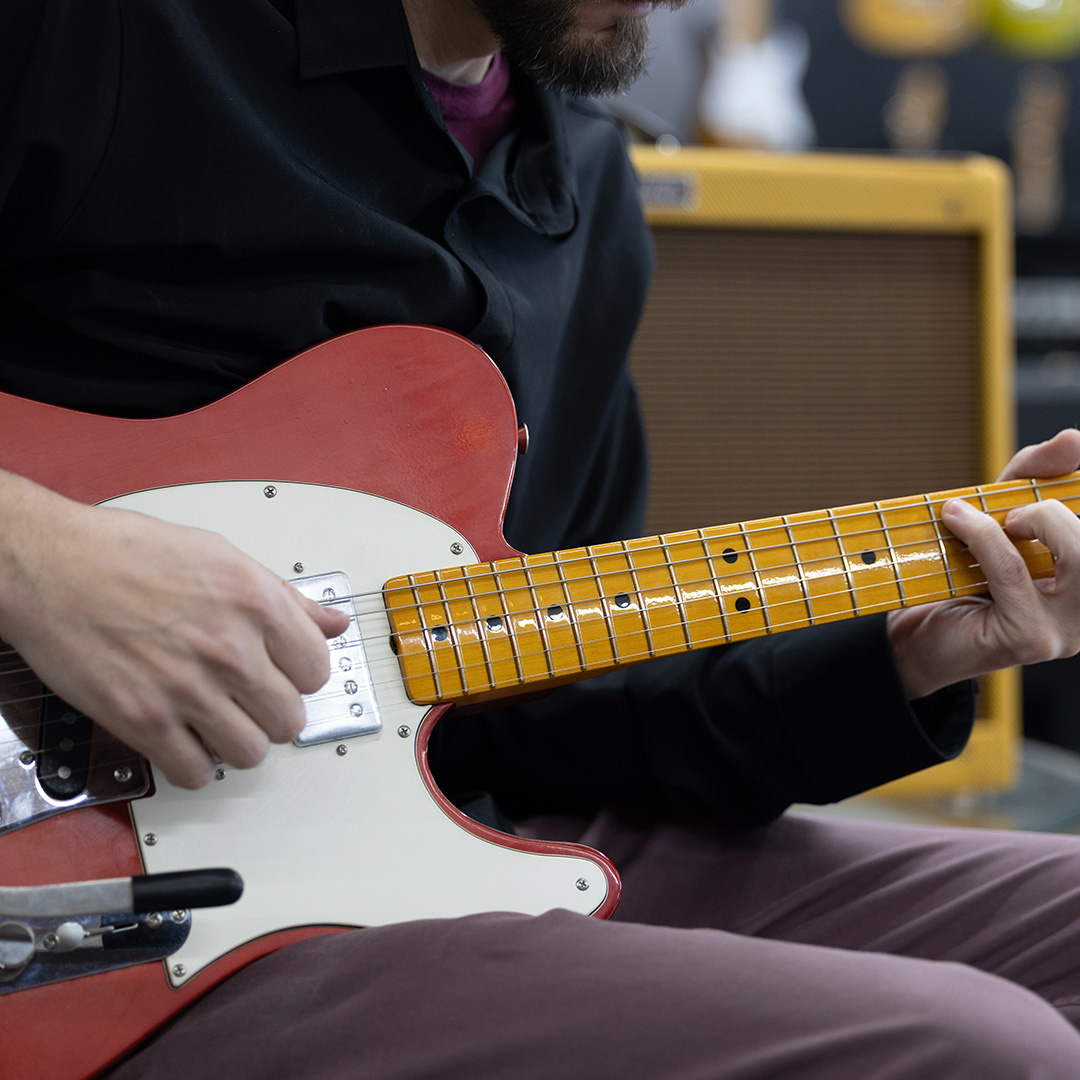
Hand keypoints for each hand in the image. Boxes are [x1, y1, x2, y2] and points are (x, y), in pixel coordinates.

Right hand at [0, 470, 349, 788]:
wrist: (49, 563)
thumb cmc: (125, 552)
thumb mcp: (221, 556)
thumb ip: (284, 597)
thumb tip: (331, 621)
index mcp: (255, 602)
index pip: (318, 669)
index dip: (300, 674)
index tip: (285, 674)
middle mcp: (229, 648)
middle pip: (290, 718)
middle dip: (271, 711)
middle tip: (250, 700)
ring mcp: (188, 688)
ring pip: (251, 752)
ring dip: (238, 742)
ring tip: (220, 722)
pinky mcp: (144, 720)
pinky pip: (195, 772)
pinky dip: (194, 765)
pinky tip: (185, 740)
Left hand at [887, 429, 1079, 698]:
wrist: (910, 634)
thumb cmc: (956, 574)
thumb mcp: (996, 514)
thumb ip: (1032, 476)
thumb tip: (1073, 438)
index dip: (1079, 483)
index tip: (1072, 453)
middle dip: (1059, 511)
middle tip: (1013, 513)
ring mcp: (1067, 629)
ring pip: (1077, 557)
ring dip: (1036, 521)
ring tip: (996, 519)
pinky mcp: (1030, 637)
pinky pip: (1013, 572)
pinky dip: (984, 536)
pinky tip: (955, 518)